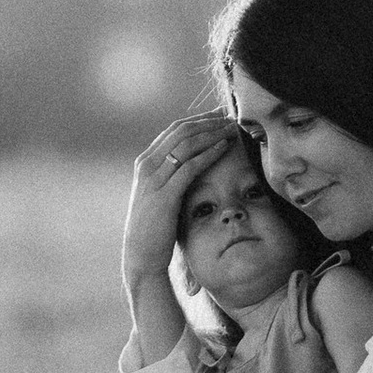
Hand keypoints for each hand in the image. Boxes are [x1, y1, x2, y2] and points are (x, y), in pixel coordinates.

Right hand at [120, 112, 238, 284]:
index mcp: (144, 162)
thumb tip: (190, 161)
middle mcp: (146, 165)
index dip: (198, 120)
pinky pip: (190, 166)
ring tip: (231, 128)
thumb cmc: (154, 227)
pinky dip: (209, 153)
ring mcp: (153, 179)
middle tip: (229, 117)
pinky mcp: (164, 195)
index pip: (173, 130)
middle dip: (207, 121)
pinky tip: (224, 147)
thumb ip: (168, 175)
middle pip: (181, 131)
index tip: (218, 116)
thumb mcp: (158, 194)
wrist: (141, 256)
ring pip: (186, 144)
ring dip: (212, 133)